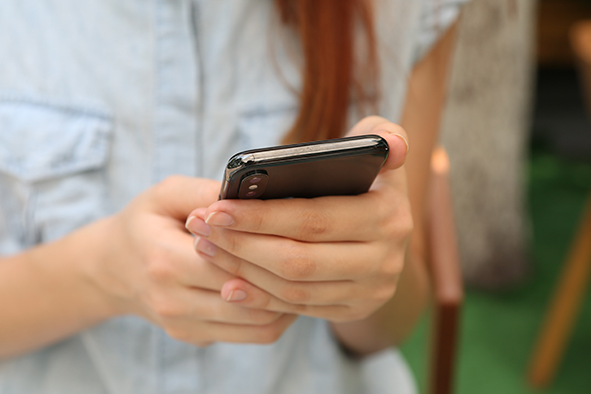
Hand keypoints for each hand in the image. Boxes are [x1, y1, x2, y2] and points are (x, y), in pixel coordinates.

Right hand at [87, 176, 296, 344]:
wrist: (112, 268)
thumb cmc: (145, 224)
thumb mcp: (165, 194)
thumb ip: (205, 191)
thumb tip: (252, 194)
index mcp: (164, 261)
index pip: (232, 262)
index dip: (268, 247)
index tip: (297, 228)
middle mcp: (173, 301)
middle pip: (251, 297)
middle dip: (286, 275)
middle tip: (314, 252)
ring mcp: (184, 326)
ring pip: (259, 324)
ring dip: (289, 300)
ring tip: (305, 272)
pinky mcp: (195, 337)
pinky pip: (251, 335)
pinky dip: (276, 314)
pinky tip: (286, 289)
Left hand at [185, 117, 411, 321]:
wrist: (386, 231)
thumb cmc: (366, 178)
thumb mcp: (379, 150)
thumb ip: (382, 133)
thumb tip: (390, 145)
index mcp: (388, 216)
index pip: (313, 219)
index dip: (261, 216)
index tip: (216, 208)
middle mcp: (385, 260)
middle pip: (298, 260)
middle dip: (241, 244)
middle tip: (201, 227)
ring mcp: (371, 290)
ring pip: (293, 288)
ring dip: (243, 270)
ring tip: (206, 247)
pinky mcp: (353, 310)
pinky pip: (298, 308)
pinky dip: (260, 297)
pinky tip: (228, 283)